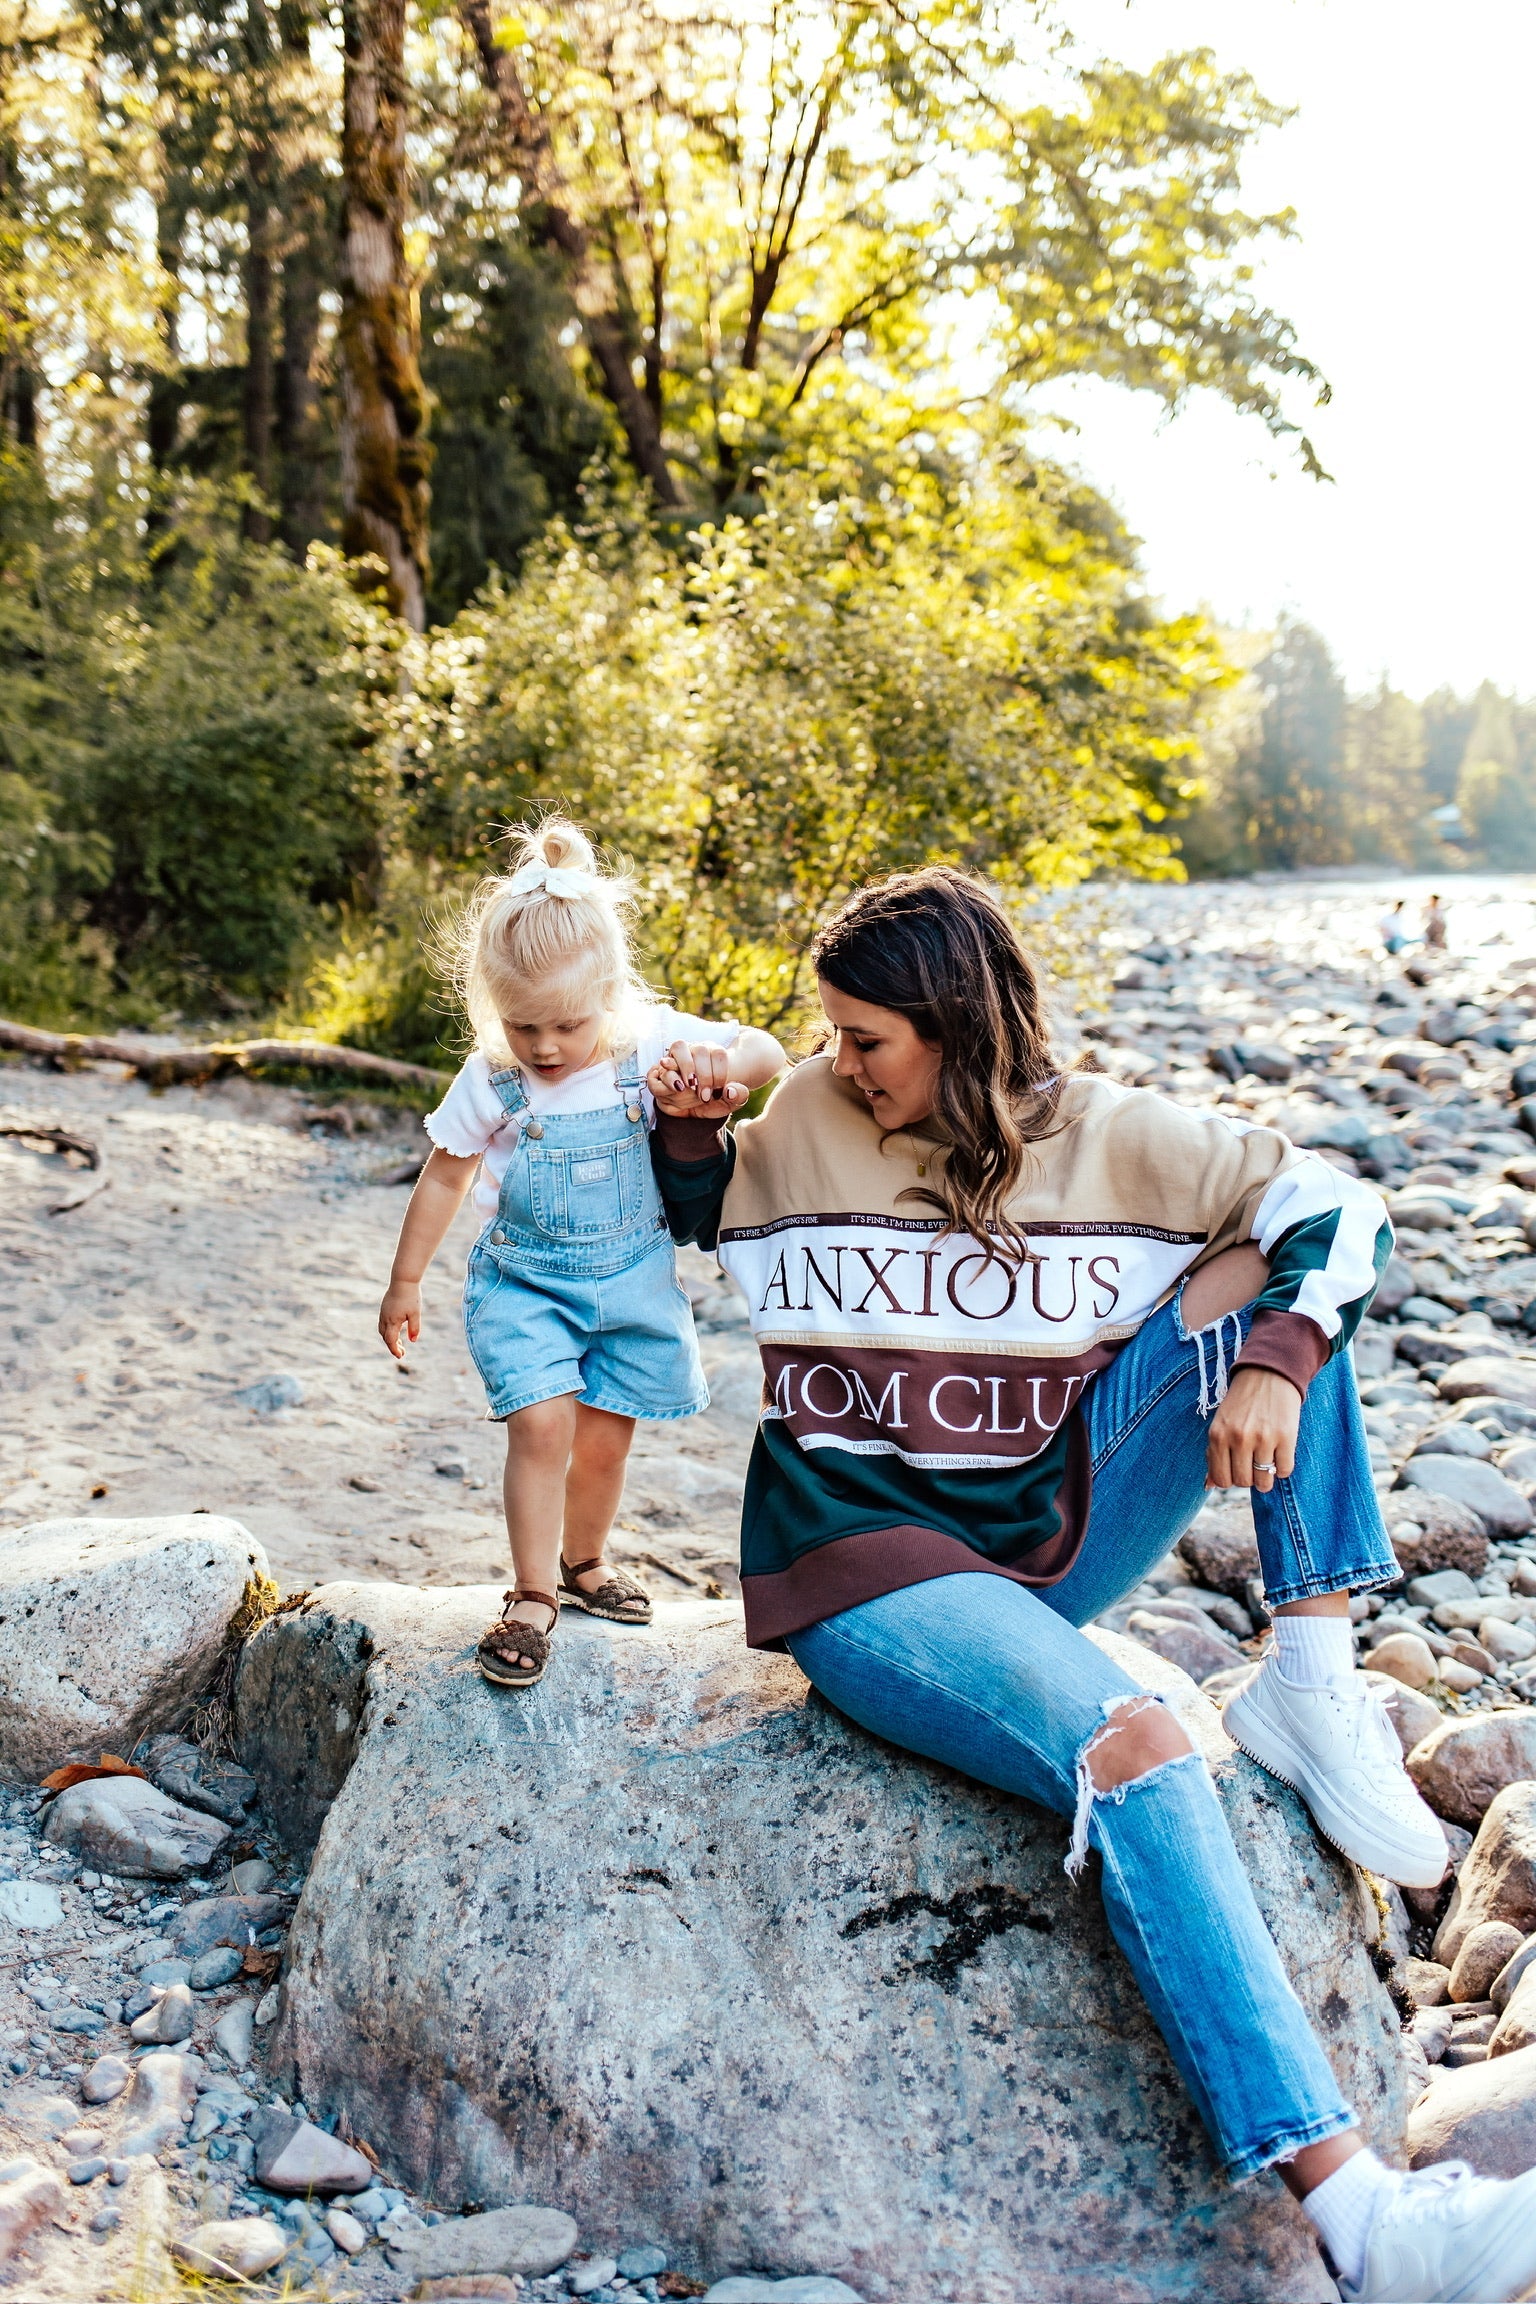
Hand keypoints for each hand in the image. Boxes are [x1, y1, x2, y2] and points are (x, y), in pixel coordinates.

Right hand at [379, 1278, 420, 1359]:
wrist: (403, 1280)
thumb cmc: (411, 1297)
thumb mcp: (415, 1313)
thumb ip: (414, 1328)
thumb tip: (412, 1341)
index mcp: (392, 1321)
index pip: (390, 1340)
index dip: (394, 1350)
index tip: (400, 1356)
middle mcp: (385, 1318)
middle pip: (385, 1337)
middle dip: (392, 1346)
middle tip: (402, 1352)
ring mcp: (383, 1312)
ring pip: (383, 1330)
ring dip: (390, 1338)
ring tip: (400, 1344)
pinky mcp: (384, 1308)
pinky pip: (383, 1323)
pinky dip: (388, 1330)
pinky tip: (397, 1329)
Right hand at [646, 1039, 751, 1117]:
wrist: (693, 1106)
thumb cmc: (714, 1101)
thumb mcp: (730, 1102)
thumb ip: (739, 1096)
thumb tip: (730, 1090)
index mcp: (716, 1055)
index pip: (719, 1054)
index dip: (718, 1074)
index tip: (717, 1093)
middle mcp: (698, 1050)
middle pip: (701, 1050)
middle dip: (703, 1075)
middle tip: (704, 1096)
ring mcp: (680, 1054)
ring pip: (680, 1047)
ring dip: (686, 1066)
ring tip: (690, 1086)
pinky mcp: (666, 1064)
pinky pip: (665, 1060)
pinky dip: (669, 1069)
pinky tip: (676, 1083)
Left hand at [1206, 1366, 1299, 1492]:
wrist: (1268, 1374)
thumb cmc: (1241, 1403)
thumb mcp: (1220, 1424)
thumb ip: (1213, 1454)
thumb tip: (1207, 1486)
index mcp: (1218, 1436)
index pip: (1221, 1479)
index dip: (1230, 1479)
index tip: (1237, 1470)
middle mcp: (1238, 1438)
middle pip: (1243, 1482)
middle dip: (1248, 1478)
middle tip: (1253, 1465)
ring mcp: (1263, 1438)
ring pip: (1264, 1481)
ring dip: (1266, 1479)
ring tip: (1267, 1465)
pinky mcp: (1286, 1437)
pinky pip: (1284, 1471)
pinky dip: (1282, 1469)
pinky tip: (1279, 1456)